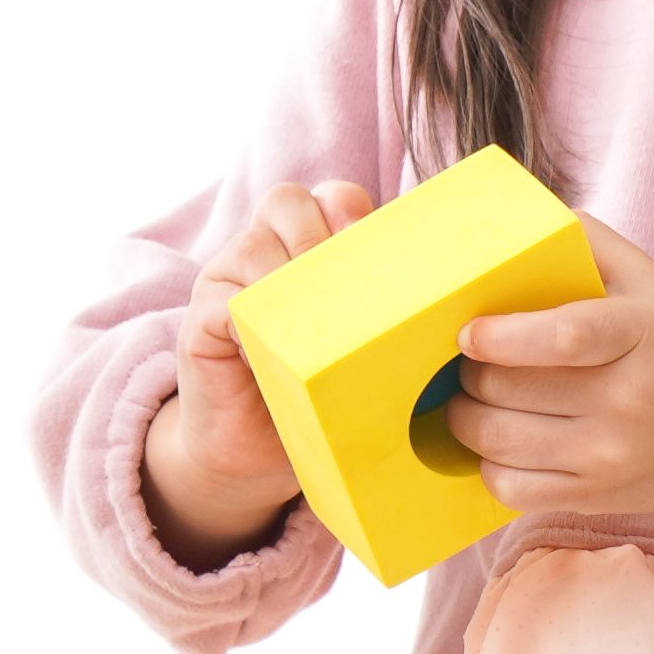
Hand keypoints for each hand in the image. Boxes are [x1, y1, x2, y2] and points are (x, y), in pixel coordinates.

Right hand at [145, 178, 380, 563]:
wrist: (253, 458)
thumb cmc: (319, 399)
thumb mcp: (362, 350)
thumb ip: (388, 313)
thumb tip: (456, 301)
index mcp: (307, 249)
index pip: (332, 196)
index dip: (354, 211)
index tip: (381, 253)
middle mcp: (262, 253)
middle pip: (287, 201)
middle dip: (324, 235)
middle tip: (349, 289)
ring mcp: (224, 283)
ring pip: (254, 245)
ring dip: (292, 280)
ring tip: (318, 326)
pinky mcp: (198, 324)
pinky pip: (226, 304)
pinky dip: (257, 327)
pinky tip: (281, 358)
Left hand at [440, 221, 653, 562]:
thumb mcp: (651, 280)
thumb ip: (585, 242)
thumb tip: (512, 218)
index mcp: (642, 335)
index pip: (563, 337)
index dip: (502, 336)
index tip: (467, 332)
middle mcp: (629, 401)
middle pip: (510, 389)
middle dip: (469, 373)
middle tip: (464, 360)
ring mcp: (612, 457)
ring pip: (499, 441)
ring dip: (464, 417)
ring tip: (468, 396)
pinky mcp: (598, 497)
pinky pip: (512, 489)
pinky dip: (487, 464)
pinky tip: (494, 441)